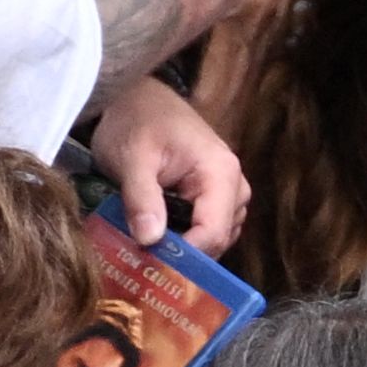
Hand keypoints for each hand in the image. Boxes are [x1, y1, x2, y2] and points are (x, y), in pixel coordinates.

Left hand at [87, 73, 249, 249]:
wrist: (138, 100)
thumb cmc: (136, 121)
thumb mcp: (132, 158)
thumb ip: (141, 198)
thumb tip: (149, 240)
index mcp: (220, 171)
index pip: (213, 231)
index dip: (185, 257)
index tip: (152, 267)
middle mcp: (233, 185)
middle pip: (218, 240)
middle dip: (185, 258)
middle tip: (146, 266)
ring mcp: (227, 193)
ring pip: (215, 240)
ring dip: (185, 253)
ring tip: (150, 255)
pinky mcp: (214, 199)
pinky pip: (207, 232)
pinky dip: (186, 242)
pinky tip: (160, 244)